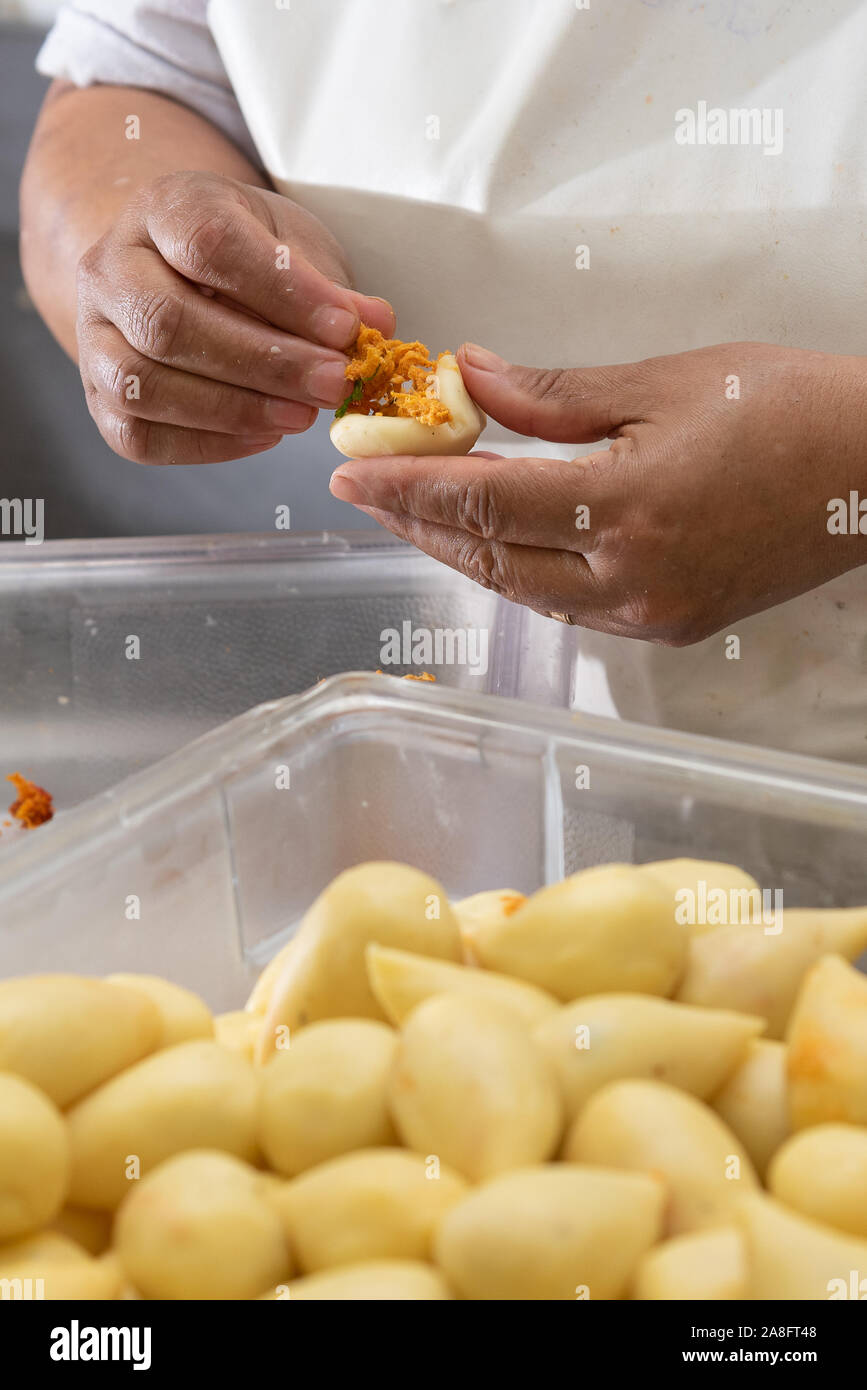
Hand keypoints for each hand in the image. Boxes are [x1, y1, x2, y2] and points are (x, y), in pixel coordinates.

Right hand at [76, 170, 393, 463]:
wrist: (180, 275)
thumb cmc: (248, 259)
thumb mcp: (294, 247)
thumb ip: (329, 287)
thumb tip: (376, 325)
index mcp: (162, 209)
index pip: (210, 245)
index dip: (282, 293)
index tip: (344, 328)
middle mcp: (110, 268)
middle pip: (169, 321)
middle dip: (264, 362)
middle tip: (333, 383)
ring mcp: (93, 336)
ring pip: (143, 384)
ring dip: (233, 410)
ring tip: (301, 416)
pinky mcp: (99, 398)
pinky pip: (139, 435)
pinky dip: (208, 444)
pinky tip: (264, 436)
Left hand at [329, 341, 866, 643]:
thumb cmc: (783, 408)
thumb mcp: (661, 382)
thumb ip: (551, 394)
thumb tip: (469, 379)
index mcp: (627, 511)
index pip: (483, 505)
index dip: (408, 489)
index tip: (349, 471)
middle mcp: (630, 581)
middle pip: (491, 560)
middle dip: (418, 525)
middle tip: (363, 491)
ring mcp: (650, 614)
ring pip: (524, 591)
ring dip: (462, 554)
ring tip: (413, 515)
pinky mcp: (669, 625)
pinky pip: (568, 605)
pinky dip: (519, 573)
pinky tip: (493, 545)